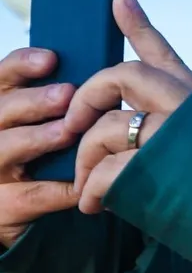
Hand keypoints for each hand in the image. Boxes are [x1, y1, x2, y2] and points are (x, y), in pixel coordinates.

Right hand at [0, 49, 79, 246]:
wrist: (22, 213)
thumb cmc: (46, 161)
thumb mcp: (44, 126)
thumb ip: (59, 102)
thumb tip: (100, 73)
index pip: (0, 79)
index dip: (21, 66)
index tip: (51, 58)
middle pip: (0, 111)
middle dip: (33, 101)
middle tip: (67, 94)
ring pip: (5, 149)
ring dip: (36, 138)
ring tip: (66, 132)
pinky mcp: (4, 209)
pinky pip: (31, 196)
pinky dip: (57, 189)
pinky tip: (82, 183)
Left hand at [65, 0, 191, 213]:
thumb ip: (174, 126)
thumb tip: (137, 128)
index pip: (161, 54)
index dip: (138, 24)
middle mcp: (182, 108)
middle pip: (119, 76)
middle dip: (86, 101)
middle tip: (73, 128)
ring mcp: (168, 134)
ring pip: (105, 129)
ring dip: (86, 163)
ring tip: (87, 189)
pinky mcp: (153, 166)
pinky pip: (105, 170)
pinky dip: (93, 190)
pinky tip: (97, 204)